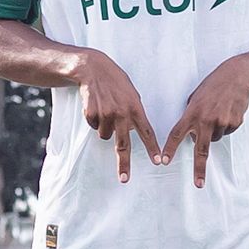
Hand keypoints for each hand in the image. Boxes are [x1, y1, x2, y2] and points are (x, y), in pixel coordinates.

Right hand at [74, 49, 160, 182]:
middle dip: (124, 164)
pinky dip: (94, 120)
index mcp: (134, 108)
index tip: (157, 161)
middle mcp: (121, 113)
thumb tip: (132, 130)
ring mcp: (105, 114)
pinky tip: (95, 106)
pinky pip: (93, 126)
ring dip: (105, 128)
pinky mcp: (91, 114)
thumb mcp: (131, 93)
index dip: (152, 148)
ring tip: (105, 110)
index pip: (146, 132)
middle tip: (124, 179)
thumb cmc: (115, 81)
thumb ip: (134, 111)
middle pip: (123, 144)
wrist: (93, 69)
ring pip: (105, 135)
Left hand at [161, 56, 248, 187]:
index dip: (170, 149)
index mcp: (193, 113)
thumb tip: (191, 135)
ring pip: (214, 138)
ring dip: (213, 131)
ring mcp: (221, 122)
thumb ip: (191, 116)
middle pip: (201, 149)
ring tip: (217, 113)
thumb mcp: (195, 97)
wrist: (238, 77)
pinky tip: (228, 111)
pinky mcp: (234, 123)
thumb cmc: (213, 86)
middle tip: (198, 184)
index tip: (164, 161)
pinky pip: (227, 131)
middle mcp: (206, 120)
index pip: (177, 133)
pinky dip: (226, 125)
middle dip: (199, 169)